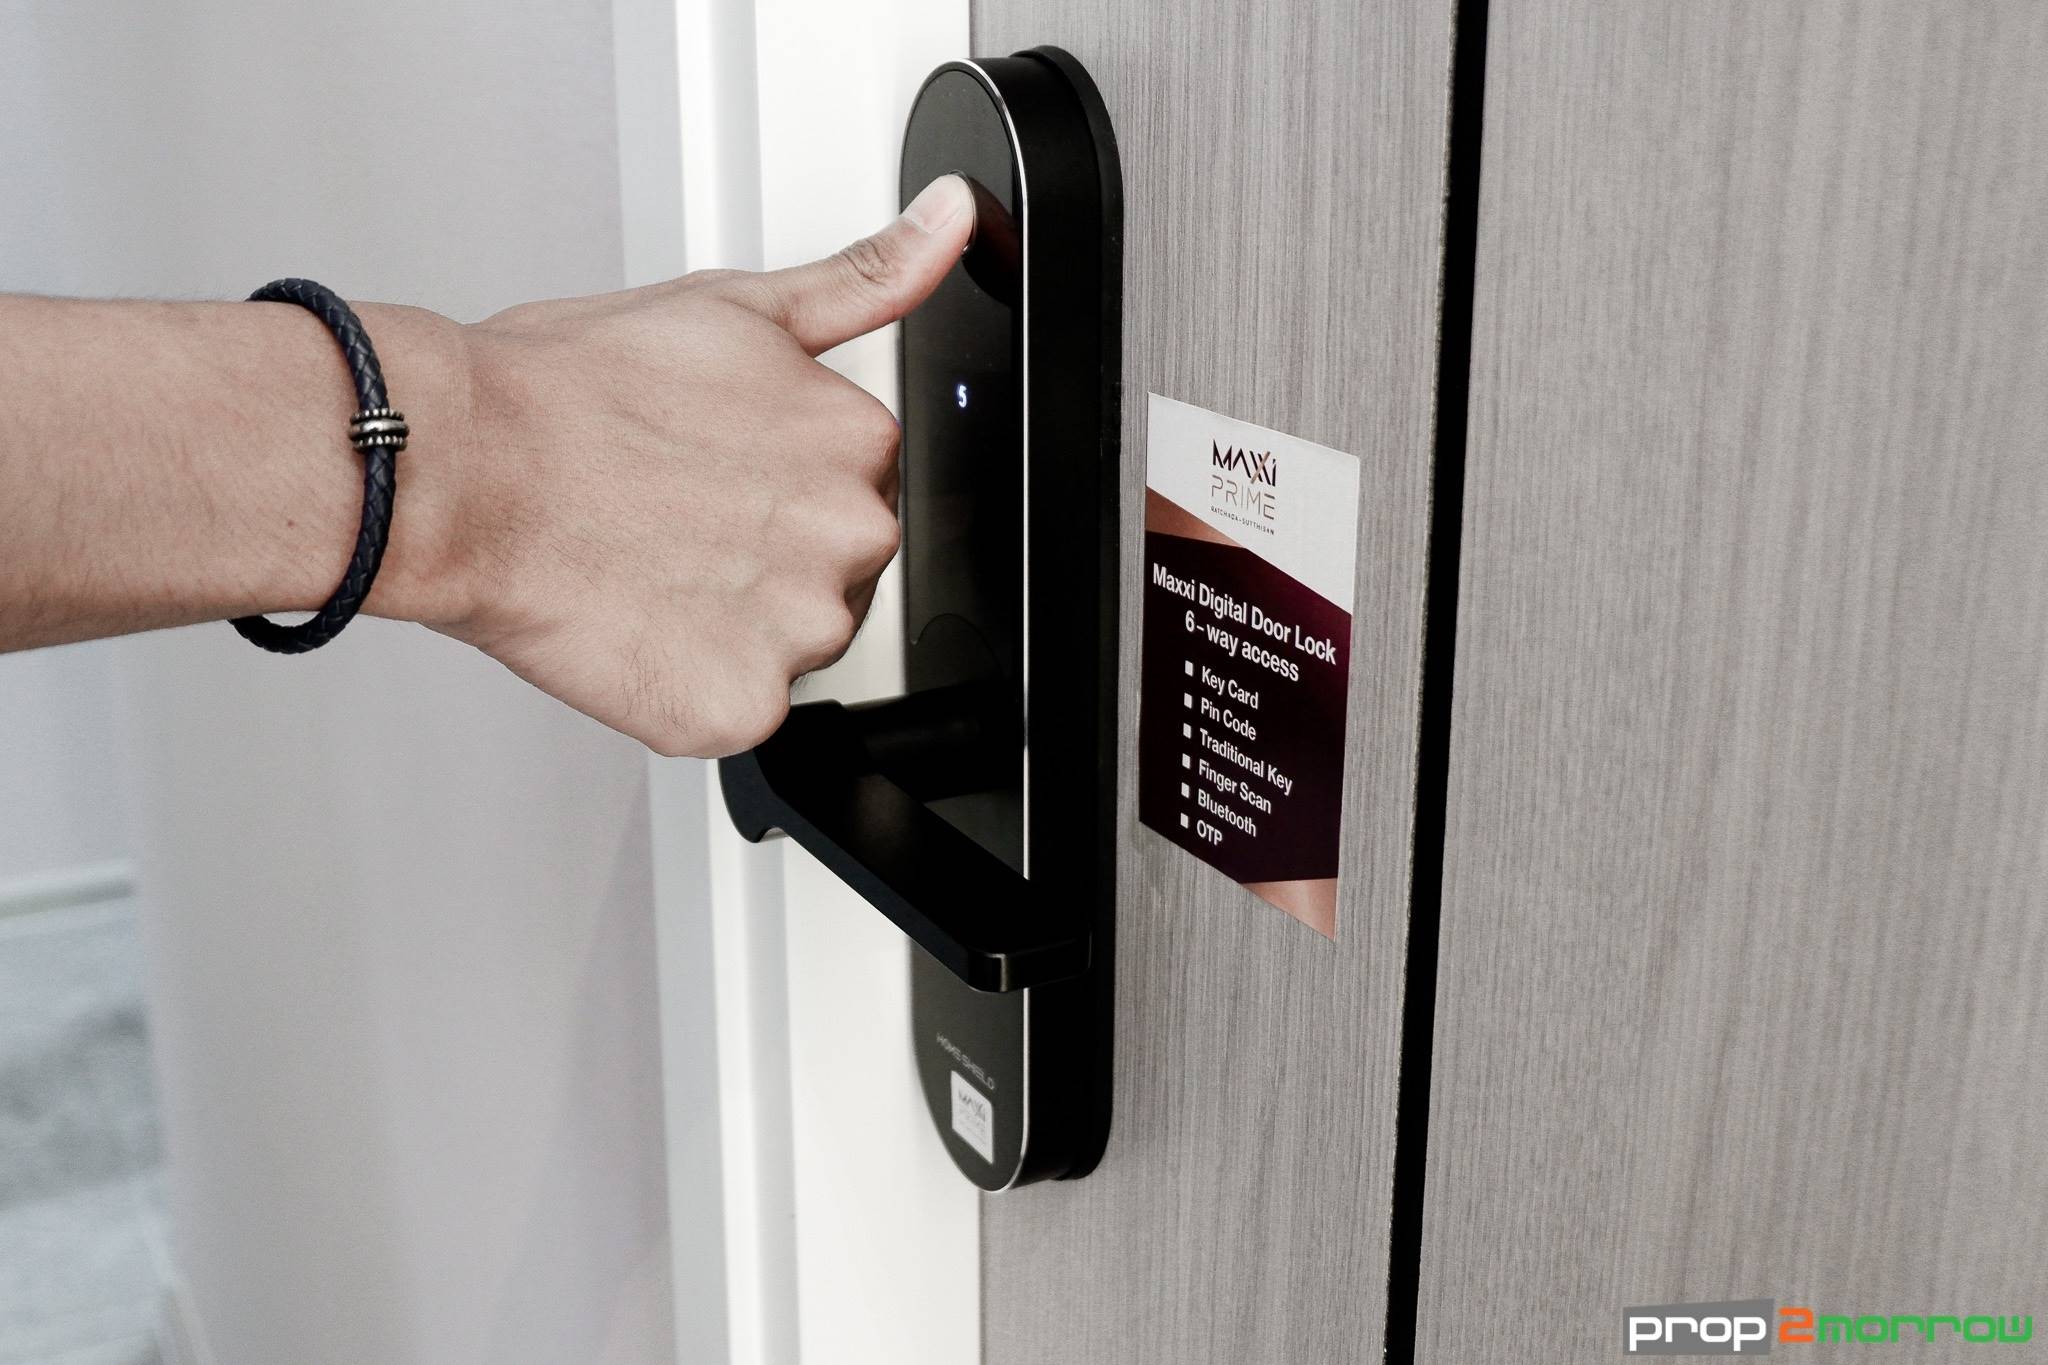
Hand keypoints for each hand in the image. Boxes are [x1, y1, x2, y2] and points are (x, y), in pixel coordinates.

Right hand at [420, 176, 973, 756]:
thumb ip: (867, 276)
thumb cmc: (571, 388)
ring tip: (644, 566)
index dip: (770, 487)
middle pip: (830, 572)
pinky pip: (737, 708)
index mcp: (861, 443)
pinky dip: (687, 685)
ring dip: (727, 622)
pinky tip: (637, 626)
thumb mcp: (738, 305)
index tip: (708, 472)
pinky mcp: (744, 706)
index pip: (849, 491)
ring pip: (788, 643)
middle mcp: (853, 537)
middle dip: (760, 556)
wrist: (461, 467)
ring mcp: (802, 629)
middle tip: (669, 519)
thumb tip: (952, 218)